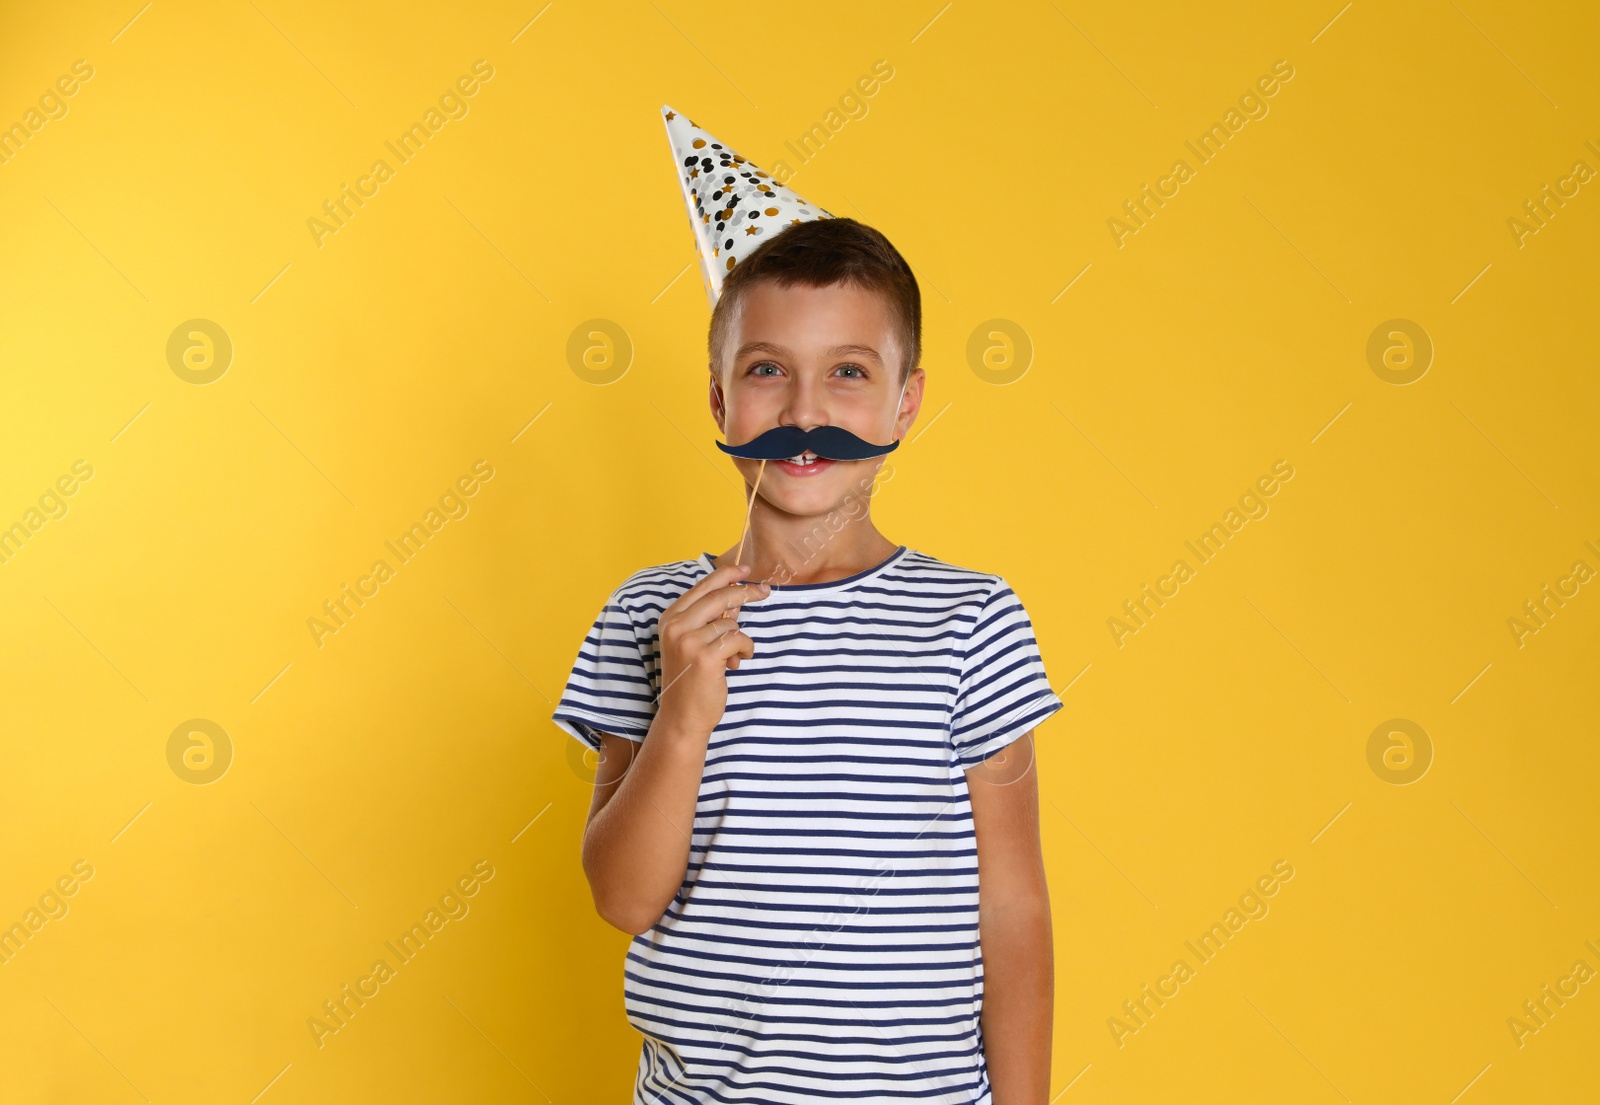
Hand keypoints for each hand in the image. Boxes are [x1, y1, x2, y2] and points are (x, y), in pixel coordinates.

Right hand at [655, 564, 765, 736]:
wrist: (682, 716)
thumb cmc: (691, 680)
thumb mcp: (694, 644)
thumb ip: (710, 620)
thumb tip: (737, 600)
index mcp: (670, 619)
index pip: (702, 587)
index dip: (726, 574)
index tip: (745, 569)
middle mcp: (675, 627)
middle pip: (719, 596)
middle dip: (745, 592)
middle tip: (764, 592)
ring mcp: (688, 641)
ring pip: (731, 623)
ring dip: (740, 639)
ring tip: (733, 657)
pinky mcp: (705, 657)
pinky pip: (738, 639)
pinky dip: (745, 649)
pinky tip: (737, 663)